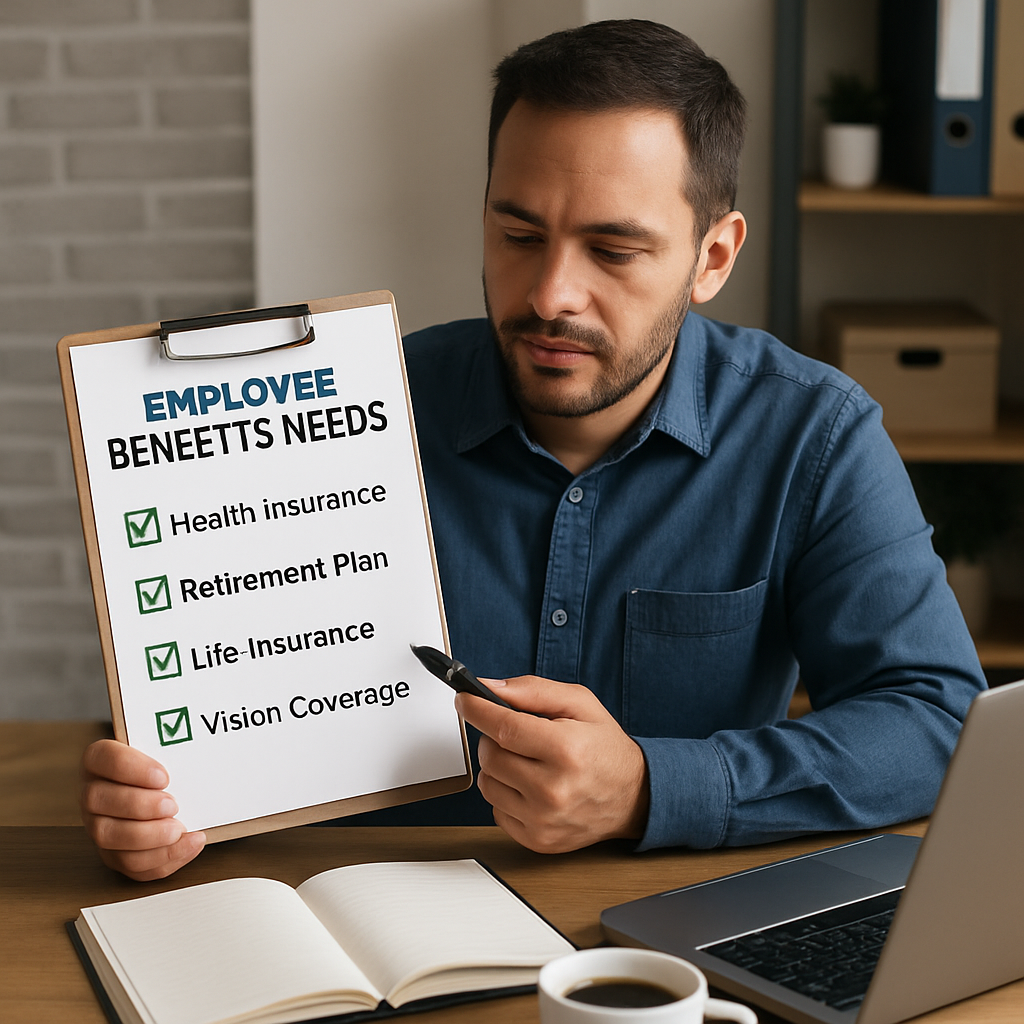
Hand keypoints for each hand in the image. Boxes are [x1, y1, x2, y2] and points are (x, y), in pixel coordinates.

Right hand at [80, 739, 204, 880]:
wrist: (168, 792)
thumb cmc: (165, 769)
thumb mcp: (167, 751)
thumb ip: (173, 750)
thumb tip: (197, 753)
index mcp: (100, 761)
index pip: (101, 756)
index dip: (130, 767)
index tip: (164, 777)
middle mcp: (93, 793)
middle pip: (97, 799)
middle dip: (139, 805)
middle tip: (173, 805)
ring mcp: (98, 825)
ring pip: (108, 836)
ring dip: (147, 836)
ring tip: (178, 829)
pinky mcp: (113, 853)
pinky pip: (129, 864)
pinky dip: (162, 858)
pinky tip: (188, 844)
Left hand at [455, 675, 648, 852]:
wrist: (634, 796)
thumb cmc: (604, 747)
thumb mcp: (579, 704)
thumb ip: (533, 691)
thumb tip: (490, 687)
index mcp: (565, 750)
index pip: (503, 727)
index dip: (477, 709)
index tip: (464, 699)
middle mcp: (553, 789)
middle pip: (490, 756)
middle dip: (494, 738)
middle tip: (515, 735)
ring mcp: (543, 820)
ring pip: (487, 784)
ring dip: (498, 767)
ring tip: (526, 761)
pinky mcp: (537, 840)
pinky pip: (496, 810)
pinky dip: (507, 794)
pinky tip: (530, 786)